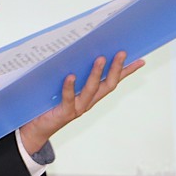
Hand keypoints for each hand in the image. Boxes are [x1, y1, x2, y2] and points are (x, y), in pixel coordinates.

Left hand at [19, 51, 144, 154]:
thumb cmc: (49, 103)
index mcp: (91, 95)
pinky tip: (71, 75)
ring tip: (101, 58)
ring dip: (97, 73)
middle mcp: (88, 102)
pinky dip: (70, 86)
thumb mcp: (63, 85)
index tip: (139, 60)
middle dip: (116, 68)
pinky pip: (68, 98)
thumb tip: (75, 48)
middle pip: (108, 84)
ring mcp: (78, 108)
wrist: (36, 127)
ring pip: (92, 90)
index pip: (113, 81)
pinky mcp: (64, 112)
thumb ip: (71, 71)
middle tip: (122, 52)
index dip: (126, 72)